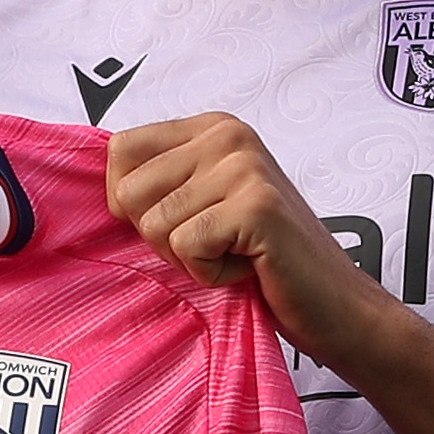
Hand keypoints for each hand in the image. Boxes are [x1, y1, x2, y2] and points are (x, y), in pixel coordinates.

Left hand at [102, 111, 394, 368]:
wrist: (335, 306)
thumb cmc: (266, 262)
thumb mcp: (207, 203)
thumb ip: (163, 181)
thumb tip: (98, 185)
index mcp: (213, 127)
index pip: (120, 150)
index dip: (132, 205)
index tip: (183, 224)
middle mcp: (229, 134)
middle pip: (129, 192)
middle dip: (161, 237)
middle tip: (217, 245)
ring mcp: (244, 166)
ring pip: (154, 224)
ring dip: (190, 260)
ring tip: (237, 255)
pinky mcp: (256, 205)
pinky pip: (186, 247)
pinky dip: (212, 274)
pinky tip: (250, 268)